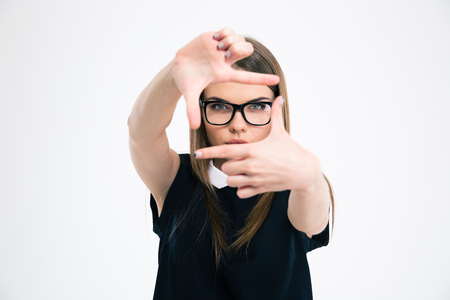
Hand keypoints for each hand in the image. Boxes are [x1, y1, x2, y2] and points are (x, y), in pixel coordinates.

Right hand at [172, 27, 279, 128]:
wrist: (178, 67)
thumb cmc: (187, 82)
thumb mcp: (189, 95)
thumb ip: (192, 110)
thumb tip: (194, 127)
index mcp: (225, 75)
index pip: (247, 78)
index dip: (262, 79)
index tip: (277, 80)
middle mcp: (227, 62)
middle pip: (247, 51)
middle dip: (238, 50)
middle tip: (224, 54)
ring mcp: (223, 48)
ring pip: (240, 40)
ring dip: (230, 41)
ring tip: (217, 47)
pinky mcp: (216, 37)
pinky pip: (229, 30)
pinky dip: (224, 32)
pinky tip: (215, 38)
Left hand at [194, 96, 322, 197]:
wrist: (304, 171)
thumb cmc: (291, 150)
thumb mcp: (281, 132)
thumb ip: (276, 115)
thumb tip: (279, 98)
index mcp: (253, 150)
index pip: (225, 151)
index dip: (209, 152)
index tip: (197, 153)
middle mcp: (251, 165)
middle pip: (225, 168)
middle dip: (228, 164)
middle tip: (239, 160)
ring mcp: (255, 179)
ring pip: (231, 182)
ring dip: (233, 177)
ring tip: (243, 171)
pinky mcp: (260, 189)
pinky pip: (241, 193)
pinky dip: (241, 188)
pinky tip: (248, 182)